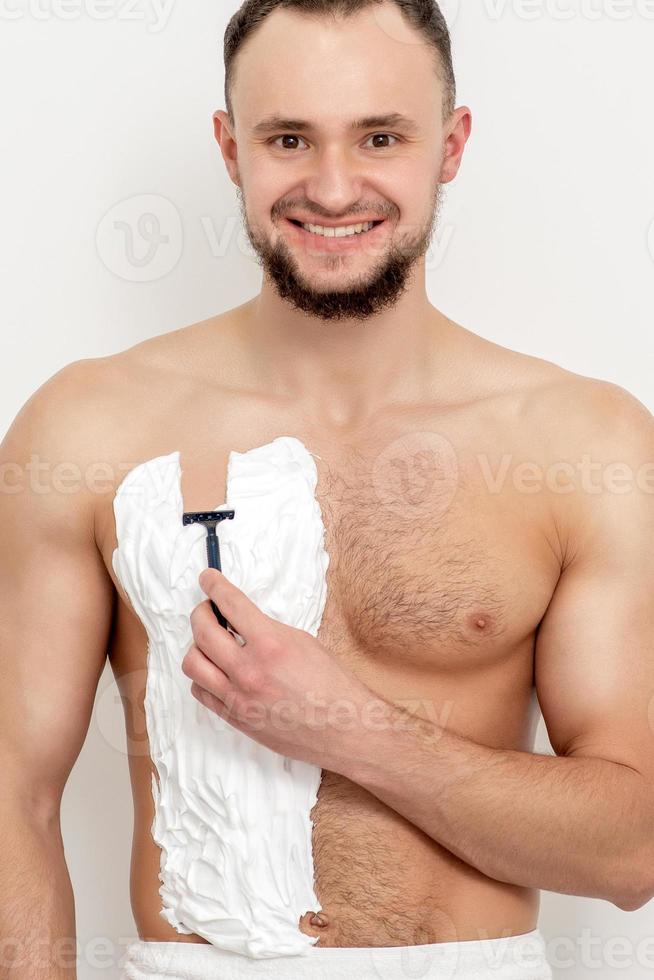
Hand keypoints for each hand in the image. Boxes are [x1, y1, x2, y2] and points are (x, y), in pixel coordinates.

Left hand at [182, 568, 374, 769]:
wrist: (344, 729)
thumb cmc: (332, 685)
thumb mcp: (302, 642)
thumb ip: (267, 630)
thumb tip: (241, 620)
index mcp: (271, 644)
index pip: (230, 605)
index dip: (215, 586)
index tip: (207, 578)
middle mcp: (250, 671)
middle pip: (203, 631)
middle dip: (201, 612)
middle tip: (208, 609)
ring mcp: (239, 697)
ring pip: (193, 663)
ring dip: (198, 645)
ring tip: (211, 642)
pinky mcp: (236, 718)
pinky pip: (201, 691)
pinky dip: (203, 676)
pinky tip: (216, 670)